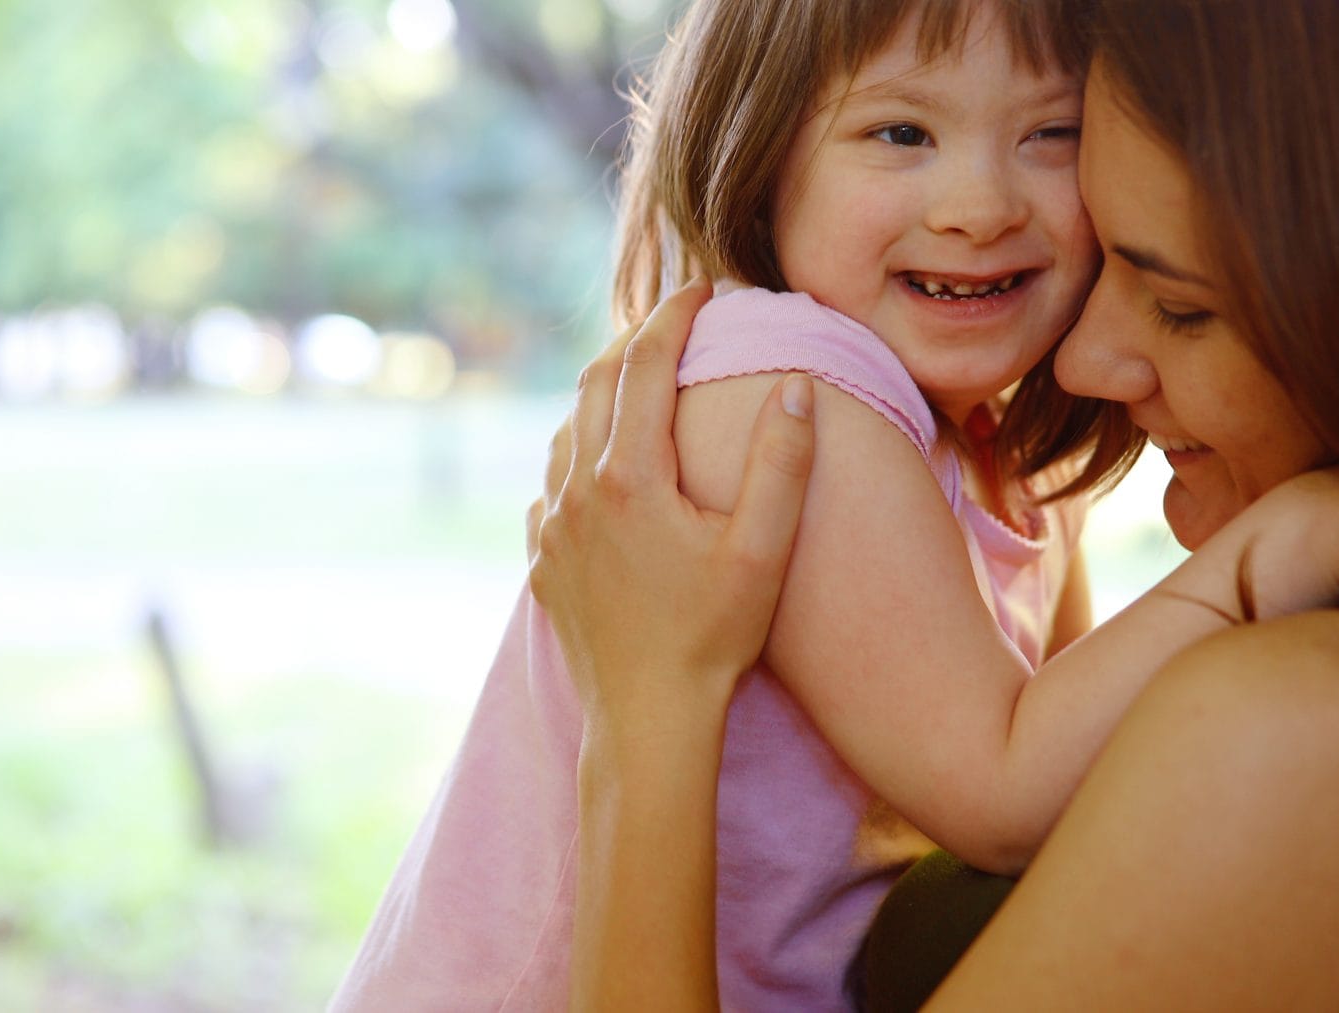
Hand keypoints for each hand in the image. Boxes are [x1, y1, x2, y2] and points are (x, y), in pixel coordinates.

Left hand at [527, 279, 818, 727]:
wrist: (645, 717)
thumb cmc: (713, 638)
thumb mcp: (763, 551)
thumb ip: (781, 462)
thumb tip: (795, 383)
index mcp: (631, 477)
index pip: (648, 364)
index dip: (676, 316)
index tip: (703, 289)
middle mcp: (578, 489)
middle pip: (597, 382)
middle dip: (636, 341)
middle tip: (673, 320)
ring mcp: (552, 524)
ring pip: (567, 429)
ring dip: (603, 393)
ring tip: (640, 381)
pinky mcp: (543, 558)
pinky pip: (552, 481)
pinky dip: (578, 451)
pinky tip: (603, 464)